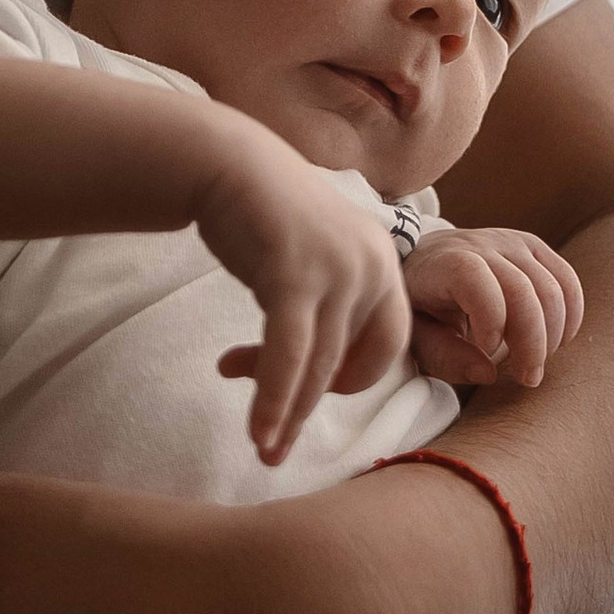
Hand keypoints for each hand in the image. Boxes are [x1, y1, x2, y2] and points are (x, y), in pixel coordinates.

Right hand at [197, 120, 413, 463]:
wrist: (227, 163)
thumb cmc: (265, 216)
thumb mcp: (315, 257)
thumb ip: (329, 301)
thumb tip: (318, 362)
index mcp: (384, 265)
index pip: (387, 344)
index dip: (353, 379)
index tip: (306, 389)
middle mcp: (374, 268)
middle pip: (354, 361)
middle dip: (311, 407)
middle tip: (278, 446)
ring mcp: (337, 270)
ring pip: (320, 366)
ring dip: (287, 413)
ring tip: (265, 450)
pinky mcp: (294, 274)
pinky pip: (288, 353)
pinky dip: (272, 396)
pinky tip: (258, 429)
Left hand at [402, 222, 583, 388]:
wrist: (425, 261)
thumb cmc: (420, 305)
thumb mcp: (416, 335)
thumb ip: (444, 355)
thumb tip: (487, 374)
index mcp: (446, 262)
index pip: (476, 282)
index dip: (490, 321)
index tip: (486, 352)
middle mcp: (482, 245)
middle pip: (523, 290)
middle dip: (532, 343)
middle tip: (528, 378)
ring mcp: (512, 243)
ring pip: (552, 288)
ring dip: (552, 335)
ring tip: (536, 362)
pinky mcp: (534, 248)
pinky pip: (566, 281)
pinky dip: (570, 315)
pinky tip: (558, 342)